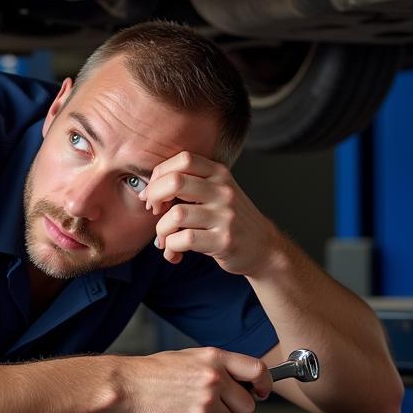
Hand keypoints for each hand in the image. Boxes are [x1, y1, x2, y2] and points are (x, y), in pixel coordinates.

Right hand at [121, 346, 271, 412]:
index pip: (257, 369)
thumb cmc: (157, 372)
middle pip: (247, 404)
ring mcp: (206, 401)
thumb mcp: (191, 357)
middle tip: (213, 402)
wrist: (130, 385)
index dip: (265, 383)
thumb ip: (219, 367)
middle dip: (235, 407)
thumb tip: (244, 382)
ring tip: (190, 405)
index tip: (261, 391)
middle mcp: (214, 378)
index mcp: (214, 357)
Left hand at [141, 150, 280, 275]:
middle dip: (154, 196)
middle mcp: (223, 191)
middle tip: (155, 210)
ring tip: (165, 239)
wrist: (264, 247)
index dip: (160, 174)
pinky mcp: (224, 241)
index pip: (183, 158)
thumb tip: (148, 191)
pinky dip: (170, 248)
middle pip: (175, 181)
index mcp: (219, 173)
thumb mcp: (215, 192)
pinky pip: (183, 240)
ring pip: (176, 215)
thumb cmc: (228, 219)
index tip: (154, 192)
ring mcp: (225, 216)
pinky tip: (174, 253)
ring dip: (161, 230)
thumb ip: (188, 184)